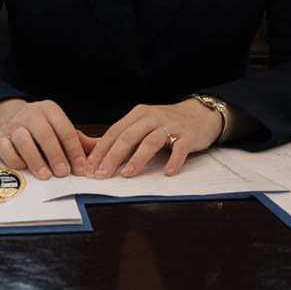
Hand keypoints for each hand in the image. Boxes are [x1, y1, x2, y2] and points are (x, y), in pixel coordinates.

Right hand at [0, 99, 96, 179]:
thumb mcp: (60, 128)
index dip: (74, 151)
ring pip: (24, 140)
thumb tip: (103, 150)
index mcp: (50, 110)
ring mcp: (14, 126)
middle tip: (63, 173)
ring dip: (35, 159)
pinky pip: (5, 148)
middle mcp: (31, 114)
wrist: (9, 116)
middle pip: (45, 134)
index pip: (65, 130)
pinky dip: (15, 159)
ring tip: (45, 175)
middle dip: (56, 155)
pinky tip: (24, 168)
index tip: (81, 168)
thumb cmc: (41, 127)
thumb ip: (79, 141)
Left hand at [84, 99, 222, 178]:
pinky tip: (167, 172)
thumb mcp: (145, 124)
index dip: (101, 150)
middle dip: (113, 157)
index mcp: (138, 114)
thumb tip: (100, 156)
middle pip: (128, 137)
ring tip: (127, 175)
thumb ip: (126, 137)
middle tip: (102, 174)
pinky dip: (173, 161)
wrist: (201, 115)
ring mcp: (171, 126)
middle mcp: (153, 117)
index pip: (115, 132)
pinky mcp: (188, 136)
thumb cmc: (168, 123)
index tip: (89, 167)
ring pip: (150, 142)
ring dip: (137, 159)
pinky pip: (179, 149)